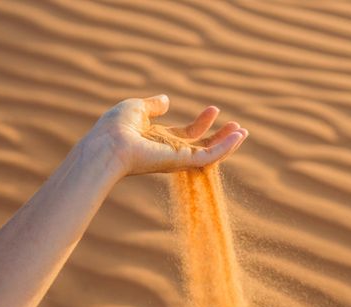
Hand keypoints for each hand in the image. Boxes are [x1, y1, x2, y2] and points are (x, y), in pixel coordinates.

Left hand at [84, 94, 247, 176]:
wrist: (107, 145)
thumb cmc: (115, 128)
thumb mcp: (136, 108)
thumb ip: (153, 105)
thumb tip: (166, 100)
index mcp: (159, 140)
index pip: (187, 134)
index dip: (202, 123)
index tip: (214, 109)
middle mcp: (170, 152)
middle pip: (202, 146)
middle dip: (220, 137)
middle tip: (238, 127)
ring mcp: (177, 158)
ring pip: (209, 154)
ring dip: (227, 143)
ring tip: (243, 131)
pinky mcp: (182, 161)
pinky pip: (209, 157)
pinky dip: (224, 148)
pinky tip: (238, 137)